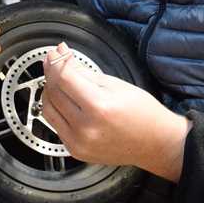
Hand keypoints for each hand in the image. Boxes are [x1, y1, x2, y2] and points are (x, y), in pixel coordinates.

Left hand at [41, 43, 190, 181]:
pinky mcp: (75, 150)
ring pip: (48, 109)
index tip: (58, 52)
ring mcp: (78, 142)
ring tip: (58, 79)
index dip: (58, 61)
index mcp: (99, 107)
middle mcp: (85, 127)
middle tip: (55, 60)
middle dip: (51, 72)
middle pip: (53, 92)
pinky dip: (56, 109)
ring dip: (49, 91)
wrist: (156, 143)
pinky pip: (55, 125)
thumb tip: (65, 59)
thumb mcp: (116, 85)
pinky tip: (64, 100)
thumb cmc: (144, 113)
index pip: (64, 78)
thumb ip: (86, 73)